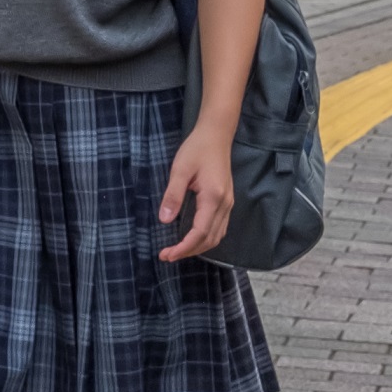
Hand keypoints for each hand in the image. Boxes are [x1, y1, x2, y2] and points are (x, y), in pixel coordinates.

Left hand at [159, 120, 233, 260]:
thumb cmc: (196, 150)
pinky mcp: (226, 201)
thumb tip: (164, 220)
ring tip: (177, 250)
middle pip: (210, 239)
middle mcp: (224, 204)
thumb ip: (172, 195)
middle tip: (167, 255)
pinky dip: (205, 238)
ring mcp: (228, 203)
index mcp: (213, 197)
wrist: (216, 136)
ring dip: (198, 247)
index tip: (167, 254)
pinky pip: (219, 227)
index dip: (184, 247)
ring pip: (217, 235)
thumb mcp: (179, 170)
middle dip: (189, 251)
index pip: (200, 232)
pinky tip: (191, 238)